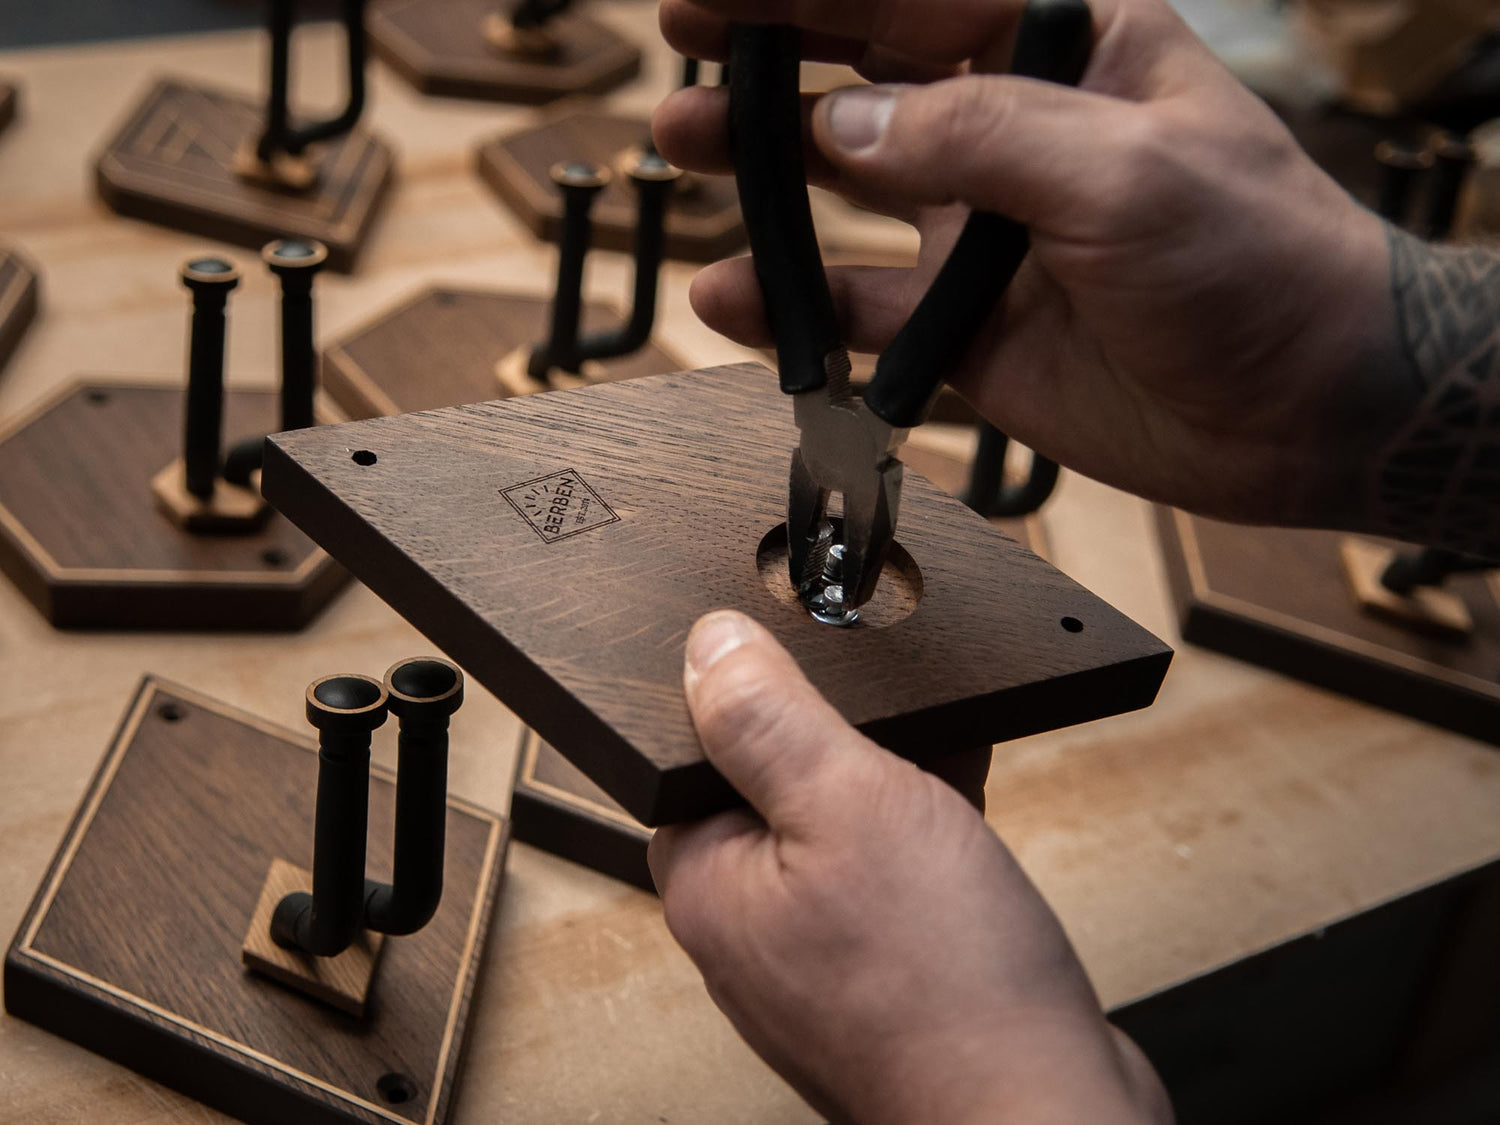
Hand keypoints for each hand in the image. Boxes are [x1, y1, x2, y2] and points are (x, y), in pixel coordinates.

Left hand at [651, 610, 1171, 1124]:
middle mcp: (755, 924)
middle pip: (776, 783)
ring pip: (844, 821)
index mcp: (711, 885)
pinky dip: (927, 818)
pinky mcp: (890, 964)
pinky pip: (895, 865)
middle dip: (838, 732)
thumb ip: (770, 719)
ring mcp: (822, 950)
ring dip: (892, 771)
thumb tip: (708, 644)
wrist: (1045, 1115)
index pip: (694, 755)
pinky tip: (966, 781)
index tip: (807, 655)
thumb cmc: (944, 986)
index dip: (750, 694)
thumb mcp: (850, 805)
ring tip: (940, 741)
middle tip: (892, 703)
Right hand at [654, 0, 1402, 530]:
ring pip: (844, 183)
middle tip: (681, 57)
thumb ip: (980, 137)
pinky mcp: (965, 325)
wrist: (1306, 409)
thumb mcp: (1129, 172)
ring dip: (759, 169)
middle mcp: (1010, 128)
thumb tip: (847, 122)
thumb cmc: (1257, 260)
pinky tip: (731, 296)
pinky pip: (857, 307)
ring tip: (678, 150)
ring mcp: (981, 230)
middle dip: (767, 58)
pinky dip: (792, 305)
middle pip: (863, 72)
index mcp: (1062, 50)